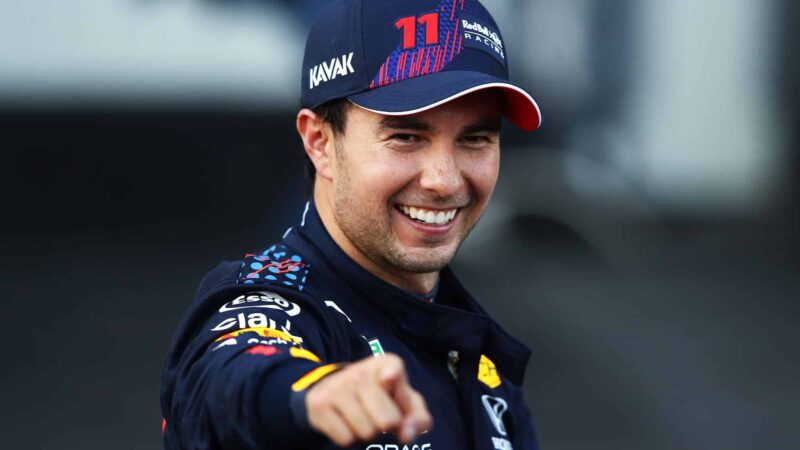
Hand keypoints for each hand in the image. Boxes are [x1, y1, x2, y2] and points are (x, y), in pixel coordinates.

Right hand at [305, 353, 432, 446]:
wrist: (335, 390)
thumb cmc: (381, 398)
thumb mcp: (405, 403)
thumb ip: (418, 419)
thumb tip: (406, 435)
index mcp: (386, 364)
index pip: (393, 370)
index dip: (392, 376)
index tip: (388, 378)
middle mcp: (360, 372)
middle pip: (387, 421)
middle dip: (386, 427)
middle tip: (377, 414)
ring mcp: (337, 387)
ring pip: (366, 432)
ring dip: (367, 433)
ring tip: (361, 417)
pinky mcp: (319, 403)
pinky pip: (345, 439)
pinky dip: (348, 438)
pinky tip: (345, 422)